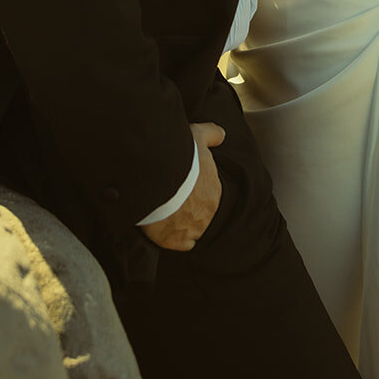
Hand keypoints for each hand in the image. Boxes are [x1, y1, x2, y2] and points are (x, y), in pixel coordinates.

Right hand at [141, 121, 225, 252]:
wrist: (157, 176)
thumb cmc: (179, 156)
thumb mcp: (197, 136)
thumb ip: (211, 134)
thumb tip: (221, 135)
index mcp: (214, 193)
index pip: (208, 196)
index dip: (196, 192)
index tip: (184, 188)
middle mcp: (207, 214)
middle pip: (200, 215)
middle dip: (189, 209)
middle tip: (172, 200)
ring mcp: (192, 230)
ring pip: (191, 231)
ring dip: (182, 225)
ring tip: (166, 215)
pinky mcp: (175, 242)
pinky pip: (179, 244)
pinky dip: (173, 238)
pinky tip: (164, 228)